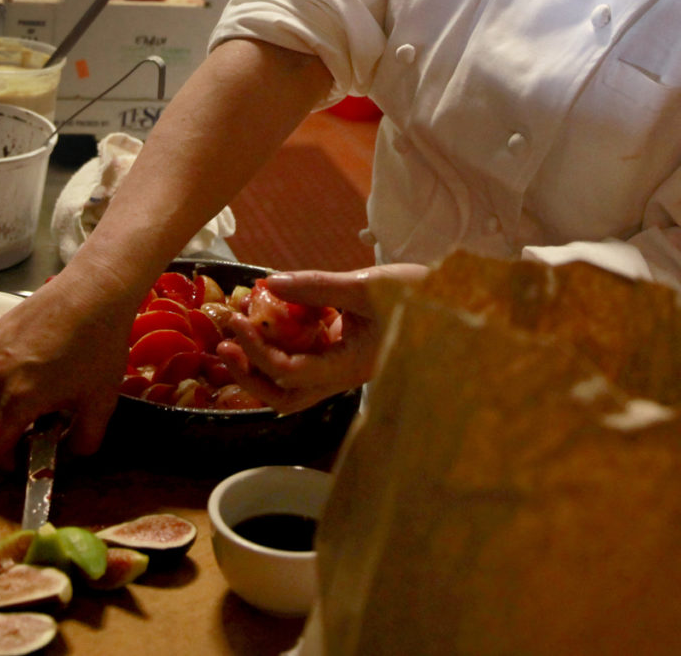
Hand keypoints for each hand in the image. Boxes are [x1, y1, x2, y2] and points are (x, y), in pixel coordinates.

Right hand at [0, 268, 142, 471]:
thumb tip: (71, 453)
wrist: (96, 289)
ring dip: (11, 401)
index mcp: (19, 398)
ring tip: (49, 387)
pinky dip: (16, 371)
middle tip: (34, 431)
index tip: (23, 460)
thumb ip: (85, 440)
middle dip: (3, 435)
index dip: (2, 463)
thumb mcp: (101, 402)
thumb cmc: (100, 346)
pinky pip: (1, 360)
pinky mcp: (2, 327)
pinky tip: (49, 356)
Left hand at [215, 264, 426, 414]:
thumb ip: (317, 285)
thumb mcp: (366, 285)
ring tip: (235, 338)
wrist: (456, 302)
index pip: (291, 372)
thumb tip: (267, 283)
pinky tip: (267, 321)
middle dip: (250, 374)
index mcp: (352, 366)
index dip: (259, 351)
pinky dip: (280, 347)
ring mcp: (344, 370)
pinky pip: (305, 362)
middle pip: (286, 396)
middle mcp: (345, 377)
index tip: (239, 320)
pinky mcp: (344, 356)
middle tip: (224, 345)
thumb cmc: (419, 294)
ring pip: (293, 386)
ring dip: (260, 366)